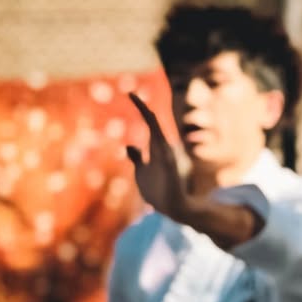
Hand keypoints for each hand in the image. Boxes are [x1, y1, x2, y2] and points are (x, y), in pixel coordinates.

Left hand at [126, 94, 188, 220]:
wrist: (172, 208)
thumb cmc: (157, 190)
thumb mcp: (142, 172)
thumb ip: (137, 158)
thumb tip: (129, 145)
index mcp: (156, 148)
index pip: (150, 124)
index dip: (140, 109)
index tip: (130, 94)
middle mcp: (163, 149)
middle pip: (152, 123)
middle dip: (142, 108)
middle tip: (129, 93)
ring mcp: (166, 157)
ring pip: (156, 133)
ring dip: (147, 118)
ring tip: (137, 102)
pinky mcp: (168, 167)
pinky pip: (161, 149)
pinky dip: (157, 137)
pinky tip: (150, 124)